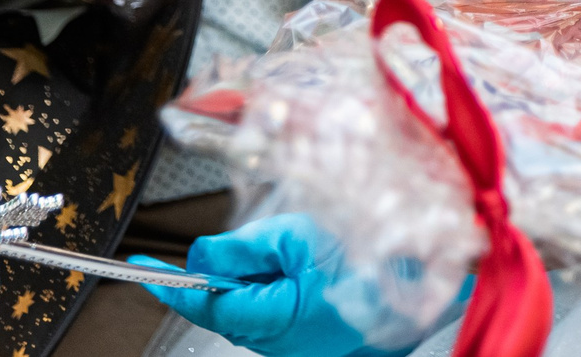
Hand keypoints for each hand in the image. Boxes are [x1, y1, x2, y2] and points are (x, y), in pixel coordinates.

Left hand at [139, 215, 383, 356]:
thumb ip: (241, 249)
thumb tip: (203, 259)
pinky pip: (291, 322)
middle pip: (235, 311)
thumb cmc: (377, 250)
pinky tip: (316, 272)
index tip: (145, 269)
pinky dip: (288, 295)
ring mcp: (311, 352)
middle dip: (232, 277)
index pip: (208, 305)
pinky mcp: (329, 347)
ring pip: (262, 316)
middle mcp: (290, 350)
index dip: (173, 287)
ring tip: (302, 254)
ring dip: (264, 285)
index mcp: (279, 322)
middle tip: (258, 244)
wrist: (435, 267)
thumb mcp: (297, 235)